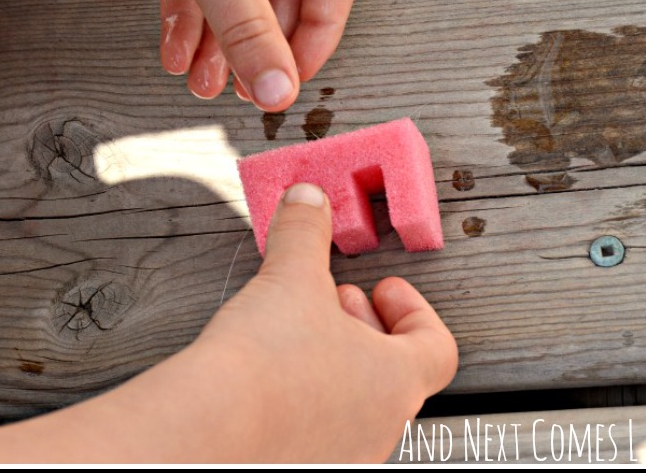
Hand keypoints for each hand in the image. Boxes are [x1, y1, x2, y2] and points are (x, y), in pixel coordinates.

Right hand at [190, 184, 458, 461]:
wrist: (207, 429)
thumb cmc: (264, 362)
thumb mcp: (291, 274)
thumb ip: (306, 231)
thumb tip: (309, 199)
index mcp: (396, 382)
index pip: (438, 349)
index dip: (414, 310)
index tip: (383, 288)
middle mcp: (378, 429)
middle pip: (396, 373)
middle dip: (365, 326)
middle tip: (336, 299)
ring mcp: (341, 456)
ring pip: (357, 402)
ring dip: (336, 359)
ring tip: (296, 328)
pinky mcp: (301, 466)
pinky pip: (321, 428)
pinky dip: (307, 394)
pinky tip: (269, 370)